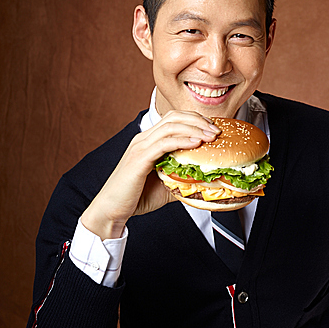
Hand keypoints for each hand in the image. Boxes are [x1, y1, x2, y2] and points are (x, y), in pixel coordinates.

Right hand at [81, 110, 220, 239]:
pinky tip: (196, 143)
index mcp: (148, 141)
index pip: (174, 119)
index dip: (195, 120)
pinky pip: (163, 143)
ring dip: (194, 128)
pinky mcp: (139, 159)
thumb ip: (182, 178)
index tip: (213, 129)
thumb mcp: (166, 185)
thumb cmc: (136, 197)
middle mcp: (143, 139)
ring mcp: (140, 147)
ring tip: (211, 136)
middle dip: (199, 120)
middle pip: (174, 117)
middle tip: (216, 130)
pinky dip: (182, 141)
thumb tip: (205, 181)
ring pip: (170, 126)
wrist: (112, 209)